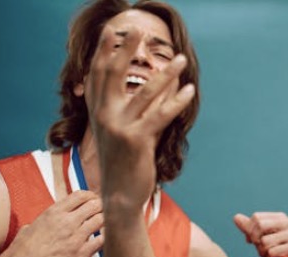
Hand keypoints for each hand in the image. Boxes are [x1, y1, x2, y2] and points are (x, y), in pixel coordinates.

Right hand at [4, 191, 103, 256]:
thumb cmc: (24, 249)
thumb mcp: (33, 224)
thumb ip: (49, 218)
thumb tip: (55, 217)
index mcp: (55, 212)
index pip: (81, 195)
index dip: (91, 197)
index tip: (94, 201)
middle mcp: (67, 222)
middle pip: (95, 205)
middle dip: (101, 207)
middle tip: (102, 213)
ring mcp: (76, 238)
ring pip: (101, 220)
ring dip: (105, 221)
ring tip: (103, 225)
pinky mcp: (81, 254)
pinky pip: (102, 240)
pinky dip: (105, 237)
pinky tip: (102, 238)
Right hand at [86, 25, 194, 211]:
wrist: (120, 196)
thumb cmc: (124, 163)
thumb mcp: (120, 132)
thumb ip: (127, 109)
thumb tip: (151, 88)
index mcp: (97, 112)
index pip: (98, 74)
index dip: (105, 51)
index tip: (114, 31)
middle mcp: (104, 116)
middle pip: (113, 74)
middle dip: (126, 50)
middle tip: (138, 30)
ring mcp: (119, 127)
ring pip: (145, 92)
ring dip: (167, 73)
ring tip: (181, 59)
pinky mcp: (137, 140)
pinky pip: (161, 115)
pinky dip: (177, 101)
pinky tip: (190, 91)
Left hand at [233, 212, 287, 256]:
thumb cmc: (273, 248)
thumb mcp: (260, 236)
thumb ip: (249, 227)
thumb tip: (236, 217)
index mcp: (280, 217)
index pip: (256, 217)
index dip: (249, 230)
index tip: (251, 239)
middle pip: (260, 225)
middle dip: (255, 239)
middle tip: (259, 246)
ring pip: (265, 241)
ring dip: (262, 250)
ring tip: (268, 252)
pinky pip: (272, 252)